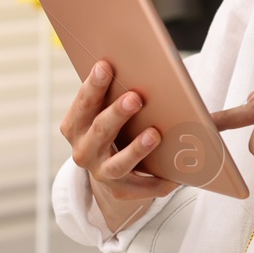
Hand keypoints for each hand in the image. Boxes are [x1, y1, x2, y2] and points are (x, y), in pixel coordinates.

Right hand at [60, 61, 177, 227]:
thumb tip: (151, 61)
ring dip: (136, 150)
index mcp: (76, 125)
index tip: (105, 65)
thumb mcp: (111, 107)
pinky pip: (143, 188)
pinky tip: (177, 175)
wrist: (109, 168)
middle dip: (116, 114)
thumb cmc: (115, 125)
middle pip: (99, 132)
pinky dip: (159, 182)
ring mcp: (102, 173)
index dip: (92, 86)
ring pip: (118, 163)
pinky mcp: (122, 190)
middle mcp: (84, 150)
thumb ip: (124, 88)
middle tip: (135, 97)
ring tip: (154, 135)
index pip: (83, 104)